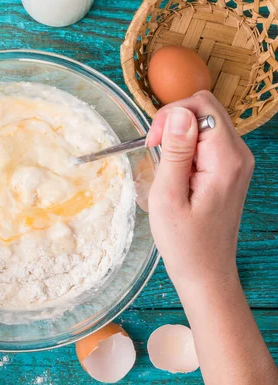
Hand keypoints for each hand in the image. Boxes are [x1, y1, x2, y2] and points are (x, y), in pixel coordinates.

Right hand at [146, 91, 254, 291]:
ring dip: (179, 136)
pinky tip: (176, 172)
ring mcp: (237, 161)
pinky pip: (207, 141)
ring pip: (205, 123)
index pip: (201, 106)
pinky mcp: (230, 169)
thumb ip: (175, 152)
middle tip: (155, 152)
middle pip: (206, 109)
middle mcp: (239, 154)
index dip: (171, 116)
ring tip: (165, 167)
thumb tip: (178, 113)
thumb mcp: (168, 197)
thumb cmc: (184, 242)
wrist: (206, 271)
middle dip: (174, 122)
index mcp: (226, 159)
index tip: (152, 143)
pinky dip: (186, 148)